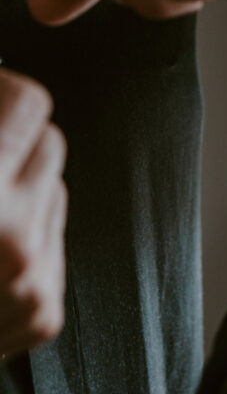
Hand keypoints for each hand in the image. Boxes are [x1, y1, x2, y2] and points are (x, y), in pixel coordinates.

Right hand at [0, 69, 66, 357]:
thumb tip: (1, 80)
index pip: (32, 103)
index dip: (2, 95)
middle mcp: (12, 239)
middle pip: (50, 144)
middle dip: (12, 142)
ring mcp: (31, 282)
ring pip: (54, 190)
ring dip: (20, 188)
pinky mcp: (41, 313)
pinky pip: (53, 240)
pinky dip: (24, 238)